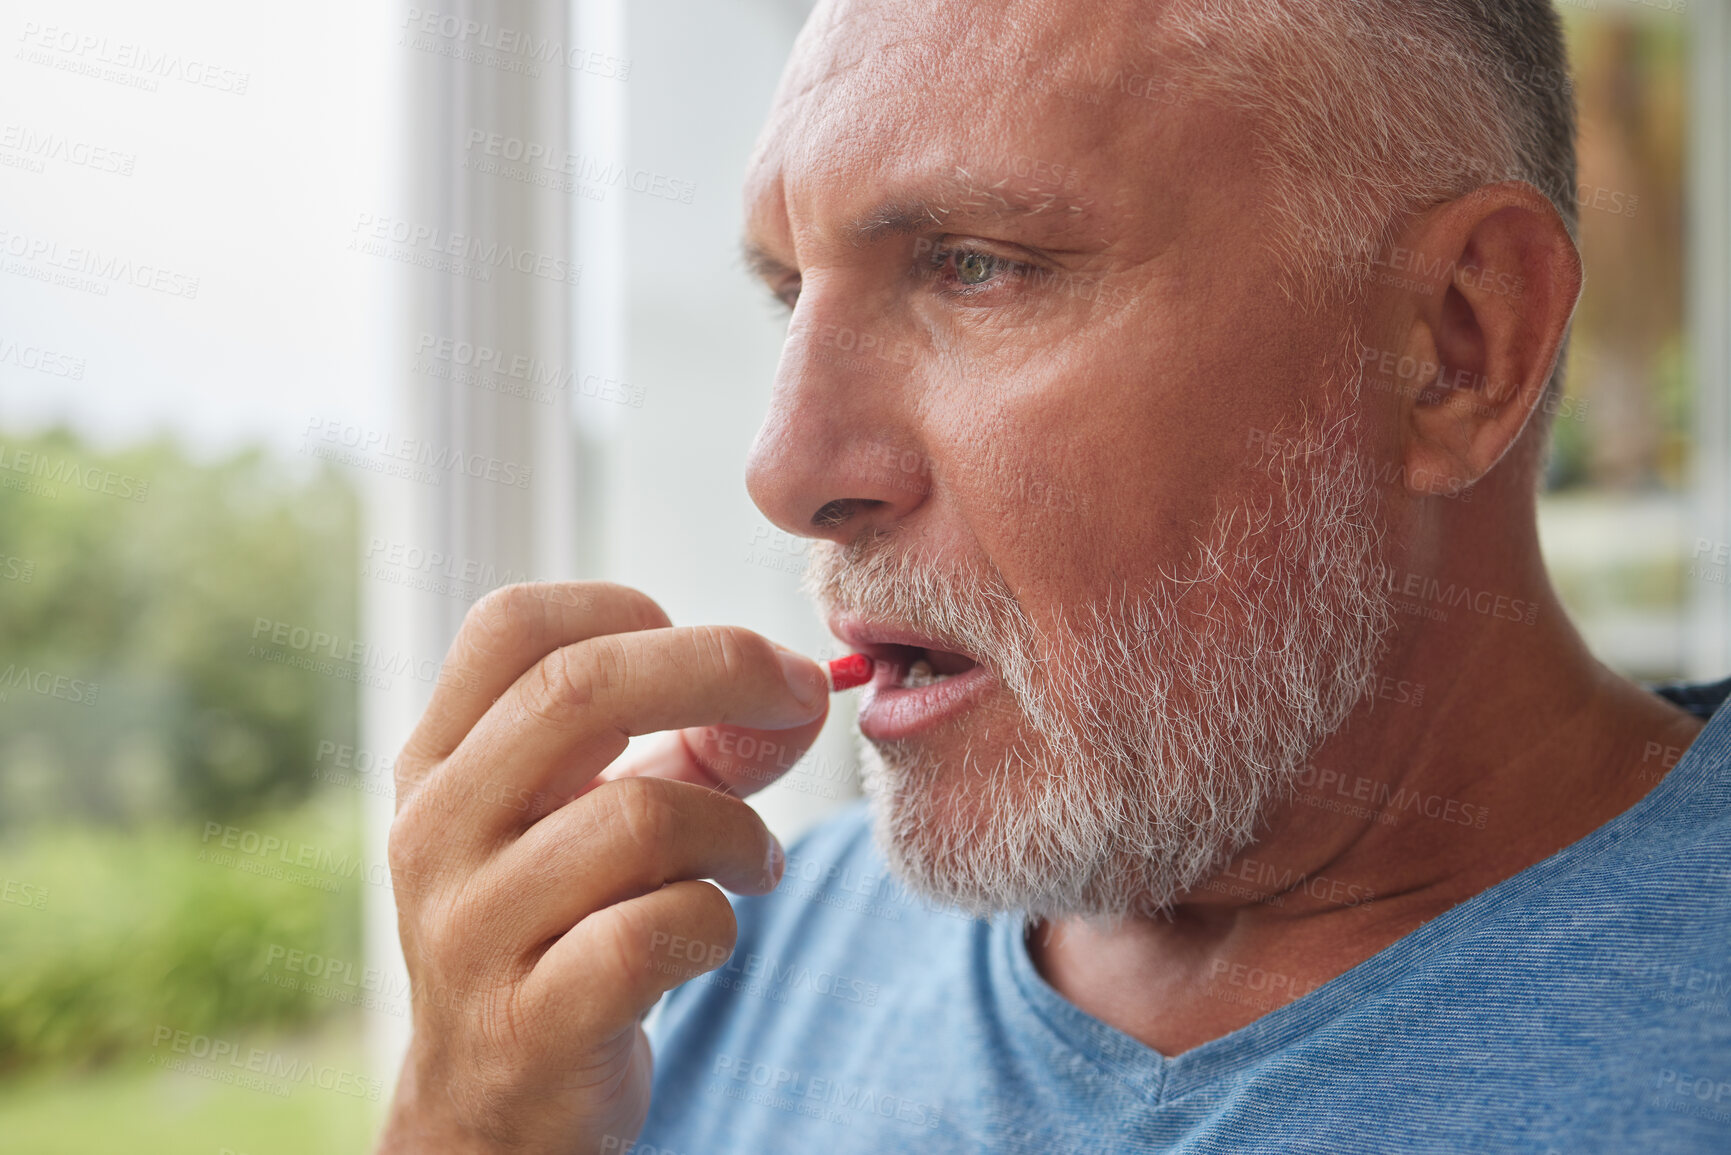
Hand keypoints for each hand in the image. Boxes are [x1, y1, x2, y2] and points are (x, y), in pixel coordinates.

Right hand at [374, 582, 829, 1152]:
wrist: (496, 1114)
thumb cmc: (563, 934)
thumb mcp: (604, 821)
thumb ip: (697, 748)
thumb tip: (805, 691)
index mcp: (442, 761)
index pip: (513, 626)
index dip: (631, 612)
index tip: (716, 655)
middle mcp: (436, 832)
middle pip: (578, 690)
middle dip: (722, 670)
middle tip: (804, 696)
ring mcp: (469, 931)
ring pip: (640, 819)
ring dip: (737, 830)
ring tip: (755, 861)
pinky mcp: (526, 1024)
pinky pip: (654, 933)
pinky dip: (716, 922)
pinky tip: (715, 933)